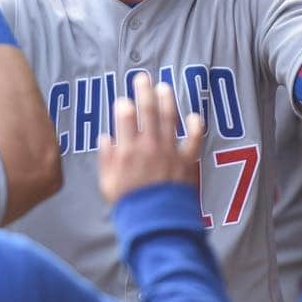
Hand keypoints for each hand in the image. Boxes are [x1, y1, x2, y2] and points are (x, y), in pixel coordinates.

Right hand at [98, 75, 203, 204]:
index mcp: (128, 150)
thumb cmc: (129, 205)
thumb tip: (105, 138)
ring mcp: (170, 152)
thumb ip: (106, 158)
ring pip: (170, 119)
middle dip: (144, 91)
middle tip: (143, 77)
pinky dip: (196, 127)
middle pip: (148, 111)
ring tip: (164, 87)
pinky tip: (195, 115)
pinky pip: (194, 140)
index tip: (124, 99)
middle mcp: (149, 146)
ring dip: (167, 100)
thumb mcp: (108, 183)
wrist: (156, 224)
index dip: (125, 105)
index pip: (126, 117)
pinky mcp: (187, 162)